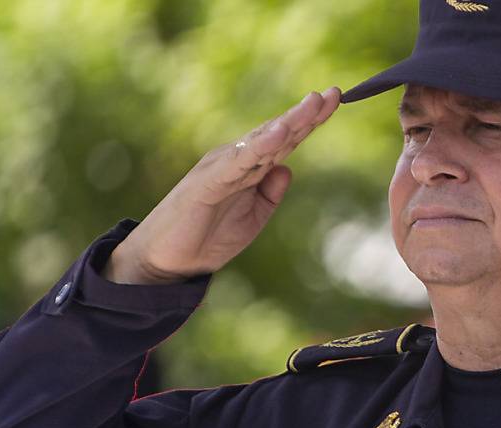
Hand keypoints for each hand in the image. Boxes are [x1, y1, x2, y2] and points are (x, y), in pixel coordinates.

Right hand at [104, 87, 341, 284]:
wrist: (166, 260)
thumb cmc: (206, 236)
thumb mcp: (252, 218)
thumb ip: (270, 194)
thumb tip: (288, 169)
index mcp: (249, 168)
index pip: (284, 140)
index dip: (309, 121)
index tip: (334, 100)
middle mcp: (236, 160)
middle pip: (277, 133)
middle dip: (306, 114)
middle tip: (334, 93)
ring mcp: (221, 168)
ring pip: (260, 141)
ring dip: (288, 122)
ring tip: (312, 104)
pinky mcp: (207, 183)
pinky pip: (237, 162)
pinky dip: (259, 146)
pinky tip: (279, 133)